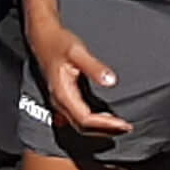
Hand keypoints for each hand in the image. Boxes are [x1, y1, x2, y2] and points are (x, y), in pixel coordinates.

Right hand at [31, 20, 134, 138]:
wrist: (42, 38)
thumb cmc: (59, 43)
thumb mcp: (78, 51)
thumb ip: (94, 67)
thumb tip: (111, 81)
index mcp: (63, 94)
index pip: (85, 119)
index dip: (105, 125)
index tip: (124, 124)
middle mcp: (60, 101)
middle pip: (83, 127)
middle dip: (105, 130)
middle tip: (127, 128)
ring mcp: (61, 101)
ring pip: (80, 124)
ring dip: (100, 128)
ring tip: (120, 126)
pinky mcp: (64, 98)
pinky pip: (78, 117)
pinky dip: (93, 122)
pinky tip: (106, 118)